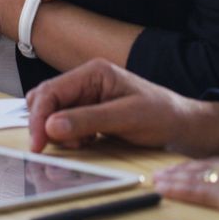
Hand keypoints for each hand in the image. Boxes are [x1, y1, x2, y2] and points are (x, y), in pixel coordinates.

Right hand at [25, 59, 218, 156]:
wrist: (181, 124)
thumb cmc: (160, 115)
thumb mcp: (126, 117)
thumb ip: (88, 120)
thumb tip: (52, 126)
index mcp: (93, 71)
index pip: (51, 91)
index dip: (39, 118)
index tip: (38, 144)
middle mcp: (86, 80)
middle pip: (46, 101)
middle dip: (46, 125)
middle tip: (57, 147)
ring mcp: (86, 96)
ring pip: (53, 114)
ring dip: (59, 133)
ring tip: (83, 144)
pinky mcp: (89, 112)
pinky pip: (65, 124)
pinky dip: (69, 137)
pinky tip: (87, 143)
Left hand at [154, 151, 218, 216]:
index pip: (215, 165)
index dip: (197, 165)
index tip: (183, 166)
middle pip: (199, 168)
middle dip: (179, 170)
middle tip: (161, 172)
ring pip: (191, 178)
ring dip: (172, 179)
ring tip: (157, 180)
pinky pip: (194, 193)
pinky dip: (176, 191)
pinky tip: (163, 190)